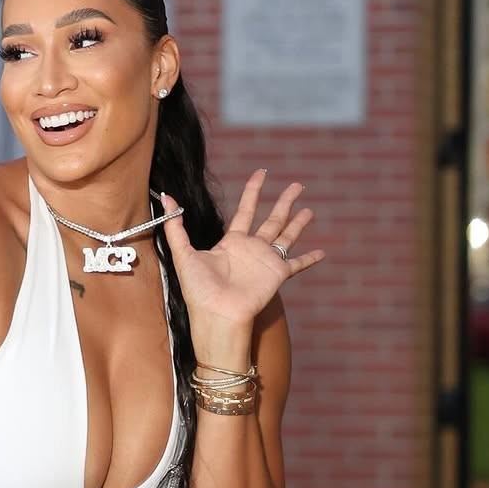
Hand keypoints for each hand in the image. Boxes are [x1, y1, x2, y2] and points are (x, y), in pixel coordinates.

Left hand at [161, 169, 323, 325]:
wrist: (217, 314)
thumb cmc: (199, 290)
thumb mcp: (184, 253)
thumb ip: (176, 226)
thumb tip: (166, 197)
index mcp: (232, 242)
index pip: (246, 210)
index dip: (254, 191)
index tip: (262, 173)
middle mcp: (251, 249)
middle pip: (272, 219)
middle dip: (285, 201)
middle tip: (298, 185)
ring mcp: (266, 262)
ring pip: (287, 236)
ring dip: (298, 223)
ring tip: (310, 210)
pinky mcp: (277, 275)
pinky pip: (297, 264)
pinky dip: (309, 259)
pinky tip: (322, 252)